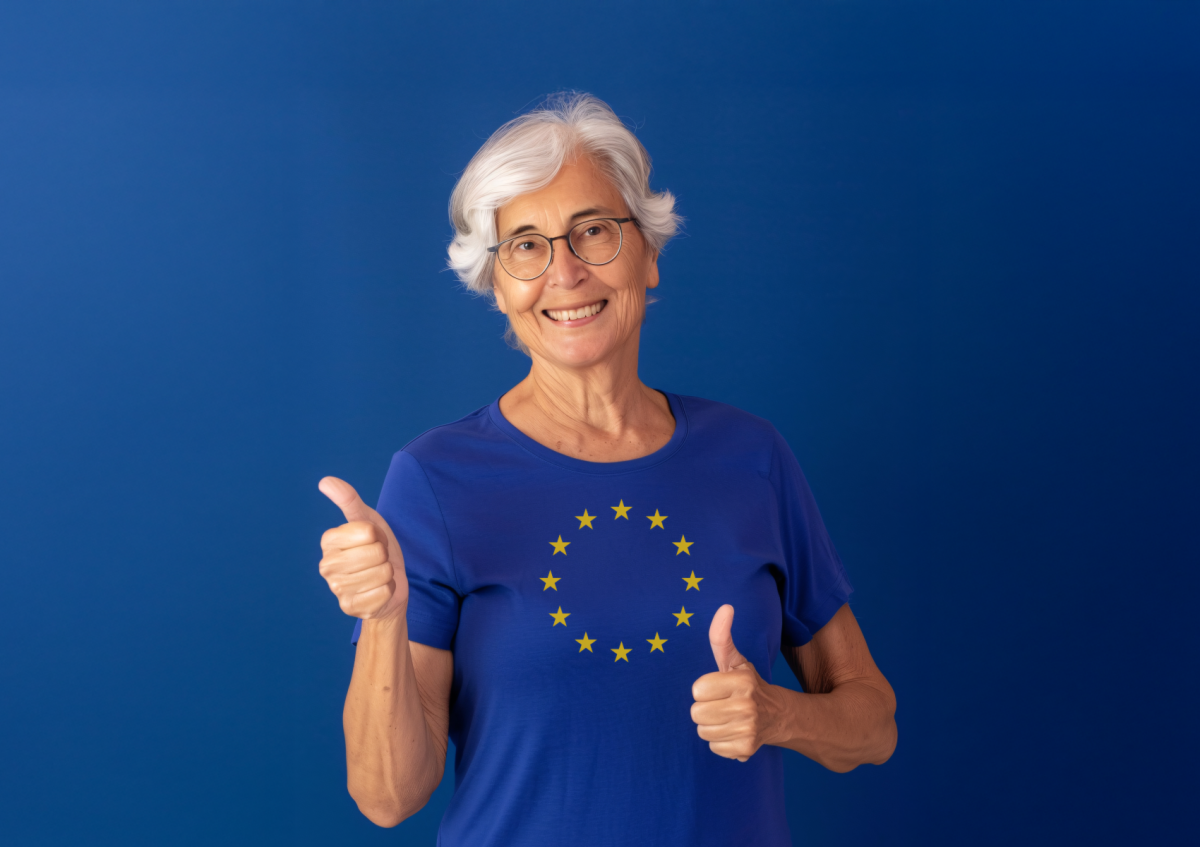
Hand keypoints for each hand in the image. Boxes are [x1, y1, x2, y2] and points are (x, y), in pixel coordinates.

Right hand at [318, 476, 407, 620]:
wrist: (388, 584)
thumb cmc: (377, 548)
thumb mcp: (368, 521)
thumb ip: (349, 500)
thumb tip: (325, 481)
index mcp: (328, 540)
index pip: (368, 531)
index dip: (378, 535)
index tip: (372, 541)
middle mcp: (326, 565)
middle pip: (376, 553)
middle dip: (384, 555)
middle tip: (377, 559)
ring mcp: (336, 589)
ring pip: (381, 573)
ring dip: (386, 573)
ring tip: (377, 574)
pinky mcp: (350, 608)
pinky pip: (383, 593)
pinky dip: (387, 591)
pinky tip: (377, 591)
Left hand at [690, 604, 777, 761]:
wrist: (779, 716)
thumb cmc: (748, 684)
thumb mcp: (735, 661)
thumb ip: (722, 636)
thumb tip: (725, 607)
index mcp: (742, 681)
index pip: (697, 689)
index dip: (704, 688)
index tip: (719, 688)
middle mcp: (747, 705)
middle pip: (696, 713)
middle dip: (706, 709)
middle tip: (723, 704)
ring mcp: (747, 729)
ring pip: (702, 731)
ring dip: (712, 726)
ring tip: (729, 718)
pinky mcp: (746, 749)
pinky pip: (713, 747)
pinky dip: (721, 742)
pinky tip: (735, 732)